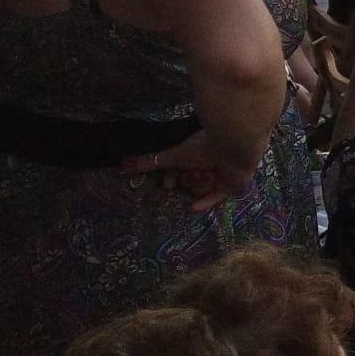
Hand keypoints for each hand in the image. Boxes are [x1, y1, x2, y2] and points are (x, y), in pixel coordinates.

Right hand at [122, 130, 258, 212]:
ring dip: (200, 181)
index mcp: (195, 154)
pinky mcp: (231, 185)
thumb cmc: (202, 148)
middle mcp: (207, 164)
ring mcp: (220, 174)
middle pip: (188, 181)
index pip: (178, 171)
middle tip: (189, 175)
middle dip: (187, 179)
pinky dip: (205, 201)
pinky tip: (192, 208)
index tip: (167, 184)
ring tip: (207, 172)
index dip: (171, 178)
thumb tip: (122, 165)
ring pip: (200, 188)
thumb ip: (149, 162)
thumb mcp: (173, 156)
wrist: (232, 148)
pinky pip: (215, 197)